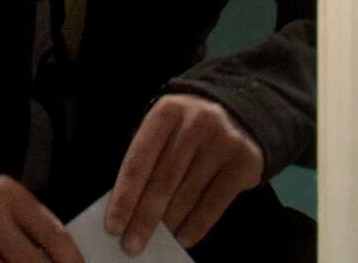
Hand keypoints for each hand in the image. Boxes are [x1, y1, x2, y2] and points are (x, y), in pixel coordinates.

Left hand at [104, 95, 263, 253]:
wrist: (238, 114)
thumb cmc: (187, 130)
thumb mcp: (165, 129)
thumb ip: (148, 160)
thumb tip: (128, 210)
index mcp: (167, 112)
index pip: (139, 161)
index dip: (124, 197)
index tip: (113, 226)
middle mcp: (196, 122)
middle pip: (163, 181)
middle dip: (144, 218)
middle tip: (131, 245)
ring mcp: (223, 141)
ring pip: (188, 194)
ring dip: (169, 224)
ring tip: (157, 241)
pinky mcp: (244, 162)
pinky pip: (214, 203)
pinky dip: (196, 225)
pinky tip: (183, 238)